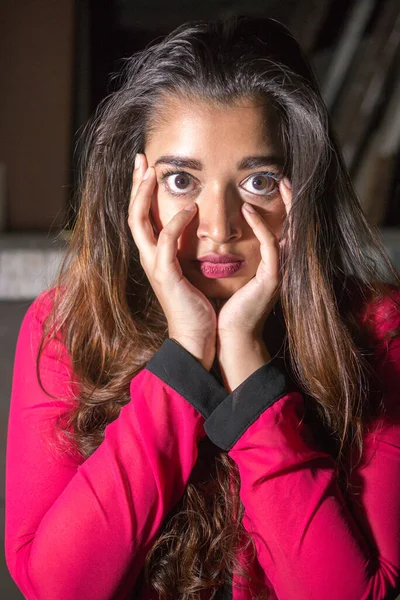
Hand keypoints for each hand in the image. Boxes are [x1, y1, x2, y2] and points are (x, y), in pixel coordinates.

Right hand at [128, 153, 216, 369]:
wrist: (195, 336)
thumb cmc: (196, 305)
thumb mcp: (189, 270)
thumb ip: (187, 249)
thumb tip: (196, 226)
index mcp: (154, 255)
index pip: (141, 217)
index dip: (140, 192)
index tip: (146, 168)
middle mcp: (148, 258)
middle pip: (132, 214)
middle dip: (135, 185)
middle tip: (141, 160)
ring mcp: (154, 266)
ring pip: (139, 223)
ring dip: (144, 195)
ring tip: (152, 173)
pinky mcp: (166, 275)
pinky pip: (166, 242)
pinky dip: (176, 223)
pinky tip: (189, 209)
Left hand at [216, 177, 291, 340]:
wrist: (229, 335)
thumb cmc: (226, 307)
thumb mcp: (233, 275)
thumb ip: (236, 255)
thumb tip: (221, 235)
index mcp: (272, 264)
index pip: (283, 228)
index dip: (285, 206)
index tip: (278, 184)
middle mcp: (280, 266)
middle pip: (295, 226)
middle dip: (293, 201)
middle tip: (285, 177)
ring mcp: (278, 272)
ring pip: (290, 231)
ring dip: (286, 206)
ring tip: (279, 183)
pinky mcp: (271, 279)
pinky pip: (270, 246)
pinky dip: (261, 226)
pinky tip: (249, 210)